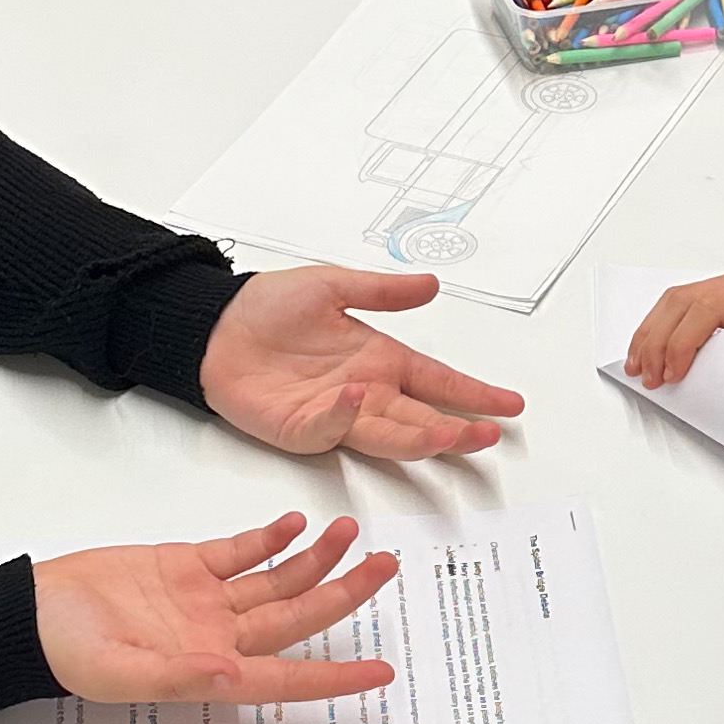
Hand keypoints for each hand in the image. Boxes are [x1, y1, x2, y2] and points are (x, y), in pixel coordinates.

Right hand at [32, 512, 400, 706]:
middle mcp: (219, 636)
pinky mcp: (185, 566)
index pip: (288, 678)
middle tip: (384, 566)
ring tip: (348, 531)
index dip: (336, 678)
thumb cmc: (67, 653)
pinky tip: (293, 523)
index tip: (381, 674)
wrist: (31, 612)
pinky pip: (239, 553)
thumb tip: (233, 677)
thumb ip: (178, 676)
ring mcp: (206, 599)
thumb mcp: (120, 673)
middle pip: (297, 616)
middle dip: (344, 592)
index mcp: (211, 670)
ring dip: (314, 557)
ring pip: (277, 579)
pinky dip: (267, 538)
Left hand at [201, 264, 521, 461]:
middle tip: (489, 435)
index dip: (474, 394)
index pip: (438, 381)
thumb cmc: (267, 308)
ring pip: (388, 435)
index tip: (509, 405)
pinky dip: (344, 416)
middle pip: (422, 418)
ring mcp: (336, 415)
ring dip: (419, 439)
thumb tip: (430, 284)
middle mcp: (365, 392)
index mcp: (378, 359)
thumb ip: (383, 291)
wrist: (214, 327)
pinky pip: (329, 427)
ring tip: (450, 436)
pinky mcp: (301, 429)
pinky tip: (359, 399)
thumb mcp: (334, 286)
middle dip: (459, 429)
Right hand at [624, 259, 723, 400]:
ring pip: (684, 296)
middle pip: (685, 298)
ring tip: (642, 362)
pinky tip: (663, 345)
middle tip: (644, 374)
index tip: (671, 376)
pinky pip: (698, 299)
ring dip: (658, 329)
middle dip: (657, 338)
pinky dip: (674, 323)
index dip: (681, 345)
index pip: (708, 310)